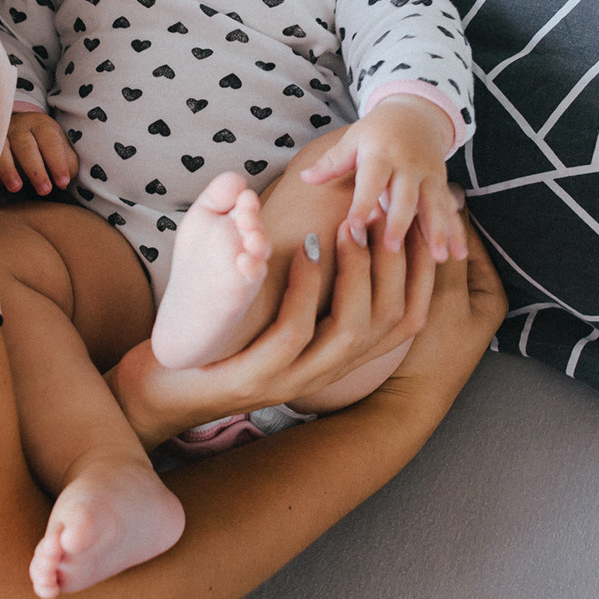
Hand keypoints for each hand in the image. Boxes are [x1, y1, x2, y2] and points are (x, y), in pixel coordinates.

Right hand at [0, 110, 77, 199]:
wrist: (16, 125)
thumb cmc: (42, 143)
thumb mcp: (58, 147)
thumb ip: (66, 163)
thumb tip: (63, 183)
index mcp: (41, 126)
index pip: (50, 142)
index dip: (57, 162)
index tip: (63, 183)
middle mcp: (19, 127)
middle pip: (25, 146)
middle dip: (35, 169)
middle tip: (44, 191)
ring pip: (1, 150)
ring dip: (8, 170)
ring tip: (16, 188)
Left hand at [106, 214, 435, 447]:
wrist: (175, 382)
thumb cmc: (233, 330)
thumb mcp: (285, 304)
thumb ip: (321, 277)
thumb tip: (354, 224)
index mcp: (342, 355)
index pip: (409, 318)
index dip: (423, 273)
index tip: (423, 226)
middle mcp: (329, 370)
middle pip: (393, 321)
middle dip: (396, 264)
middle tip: (382, 216)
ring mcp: (295, 379)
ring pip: (351, 330)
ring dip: (356, 273)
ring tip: (348, 228)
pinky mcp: (256, 378)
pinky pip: (293, 334)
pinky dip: (304, 290)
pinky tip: (301, 254)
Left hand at [298, 94, 465, 259]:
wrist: (416, 114)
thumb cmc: (376, 132)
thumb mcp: (353, 139)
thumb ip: (331, 162)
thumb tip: (304, 178)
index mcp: (381, 154)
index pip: (371, 180)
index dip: (363, 202)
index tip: (355, 226)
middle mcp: (408, 165)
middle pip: (405, 196)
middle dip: (399, 222)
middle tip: (392, 248)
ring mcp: (429, 175)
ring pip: (434, 205)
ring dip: (437, 232)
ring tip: (437, 258)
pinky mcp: (442, 183)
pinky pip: (450, 210)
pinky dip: (456, 232)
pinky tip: (458, 256)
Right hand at [374, 214, 506, 416]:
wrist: (405, 401)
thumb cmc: (434, 351)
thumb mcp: (445, 295)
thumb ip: (447, 248)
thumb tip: (456, 195)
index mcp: (489, 290)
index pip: (465, 236)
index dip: (440, 213)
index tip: (413, 191)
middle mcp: (472, 296)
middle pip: (446, 246)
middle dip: (422, 226)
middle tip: (393, 198)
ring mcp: (446, 305)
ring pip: (426, 259)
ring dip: (406, 240)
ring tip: (380, 214)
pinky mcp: (422, 314)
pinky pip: (412, 276)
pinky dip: (398, 261)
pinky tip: (376, 244)